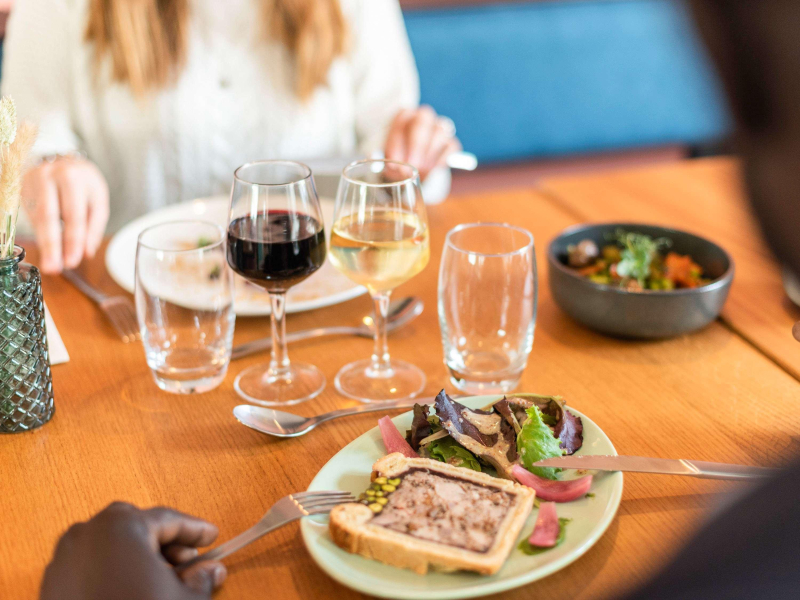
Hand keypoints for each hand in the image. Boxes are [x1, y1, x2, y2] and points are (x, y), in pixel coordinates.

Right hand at [22, 157, 108, 273]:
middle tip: (54, 268)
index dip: (73, 240)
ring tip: (51, 265)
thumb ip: (93, 226)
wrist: (62, 160)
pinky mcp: (22, 188)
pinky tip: (47, 249)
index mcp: (73, 177)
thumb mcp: (96, 200)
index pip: (74, 213)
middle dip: (52, 245)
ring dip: (45, 244)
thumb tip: (87, 253)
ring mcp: (32, 181)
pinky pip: (31, 215)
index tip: (73, 261)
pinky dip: (40, 234)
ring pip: (37, 217)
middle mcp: (50, 176)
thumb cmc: (84, 184)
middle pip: (49, 215)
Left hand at [40, 502, 226, 599]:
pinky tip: (131, 593)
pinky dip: (113, 573)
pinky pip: (90, 568)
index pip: (168, 519)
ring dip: (138, 558)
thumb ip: (202, 579)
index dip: (195, 530)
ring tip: (159, 583)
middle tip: (188, 563)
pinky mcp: (52, 587)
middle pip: (137, 527)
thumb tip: (210, 571)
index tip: (211, 537)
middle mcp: (87, 533)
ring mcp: (63, 560)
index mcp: (122, 525)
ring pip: (111, 546)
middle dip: (165, 543)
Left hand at [384, 106, 461, 180]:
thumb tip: (398, 168)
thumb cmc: (399, 160)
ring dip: (429, 153)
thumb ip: (392, 162)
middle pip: (423, 121)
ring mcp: (439, 128)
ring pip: (440, 132)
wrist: (413, 169)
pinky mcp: (451, 142)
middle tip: (413, 164)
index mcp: (404, 116)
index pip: (401, 122)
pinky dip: (441, 160)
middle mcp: (422, 117)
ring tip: (421, 169)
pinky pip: (451, 147)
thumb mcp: (390, 160)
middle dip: (418, 144)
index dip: (397, 143)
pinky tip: (430, 170)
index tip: (394, 161)